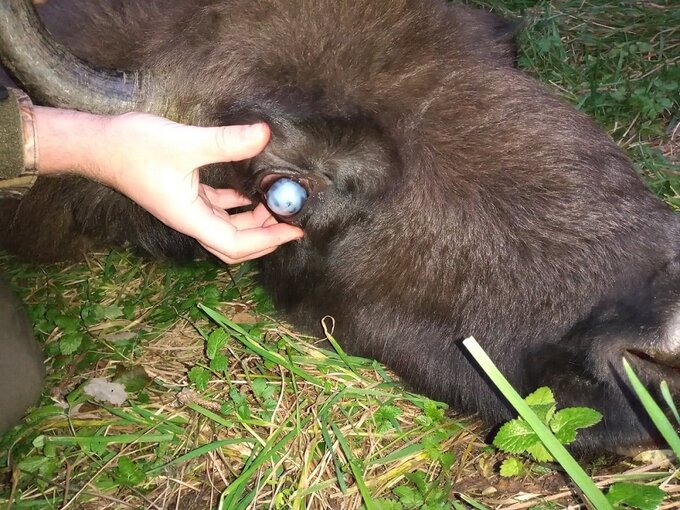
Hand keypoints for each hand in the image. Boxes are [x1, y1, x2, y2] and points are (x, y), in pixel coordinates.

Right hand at [36, 109, 303, 262]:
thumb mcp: (184, 142)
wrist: (96, 144)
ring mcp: (187, 209)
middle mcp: (190, 219)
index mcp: (190, 217)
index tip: (295, 230)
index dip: (268, 240)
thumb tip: (264, 134)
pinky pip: (218, 208)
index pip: (236, 244)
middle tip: (291, 221)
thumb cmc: (132, 147)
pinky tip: (251, 192)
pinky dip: (238, 205)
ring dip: (253, 221)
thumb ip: (225, 142)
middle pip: (234, 245)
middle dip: (265, 237)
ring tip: (277, 205)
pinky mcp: (184, 195)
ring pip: (227, 227)